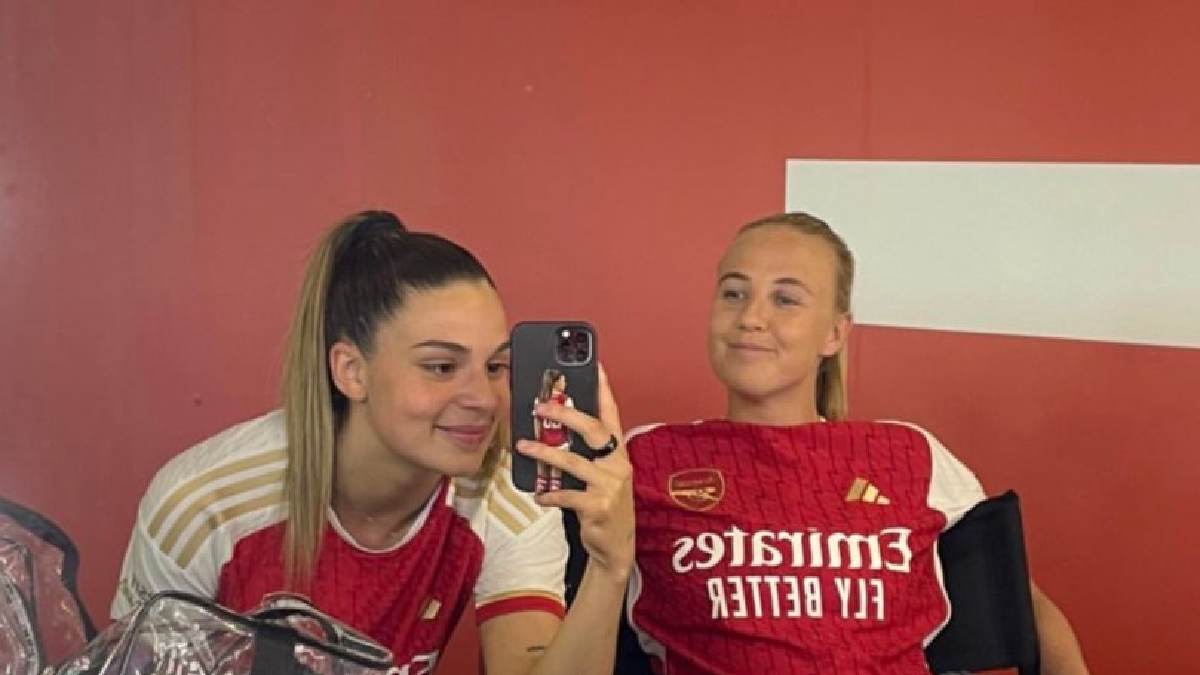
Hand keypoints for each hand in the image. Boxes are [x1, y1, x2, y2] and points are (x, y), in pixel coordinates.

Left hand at [516, 365, 634, 580]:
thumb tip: (552, 430)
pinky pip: (567, 495)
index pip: (612, 414)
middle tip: (540, 407)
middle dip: (566, 414)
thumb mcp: (601, 474)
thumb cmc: (602, 504)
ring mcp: (610, 486)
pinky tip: (537, 495)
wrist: (615, 546)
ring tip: (523, 446)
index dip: (604, 390)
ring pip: (573, 461)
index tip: (596, 365)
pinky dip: (549, 494)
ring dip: (545, 453)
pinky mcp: (598, 507)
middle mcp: (617, 464)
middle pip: (593, 430)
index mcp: (617, 452)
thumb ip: (586, 453)